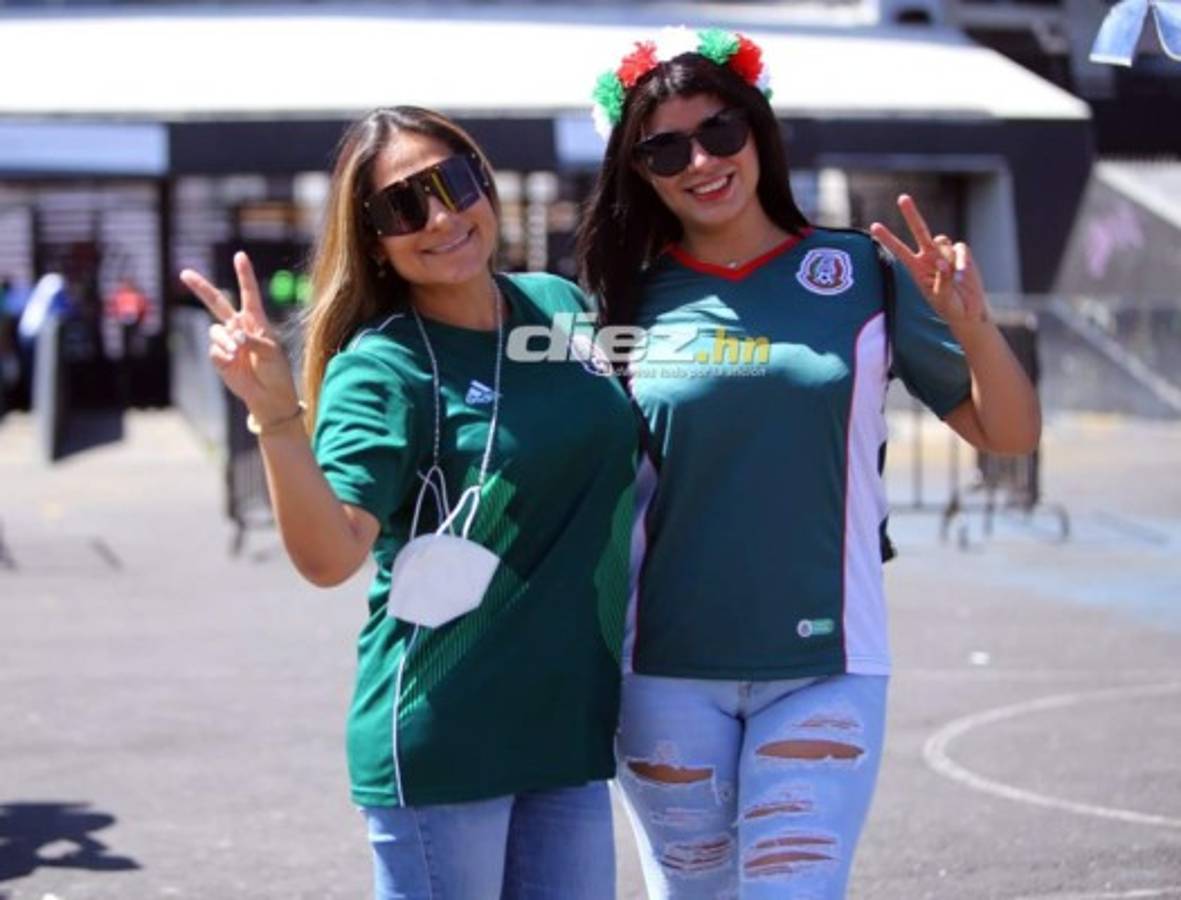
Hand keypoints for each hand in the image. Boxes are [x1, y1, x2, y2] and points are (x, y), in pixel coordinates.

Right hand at [179, 252, 299, 420]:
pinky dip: (223, 355)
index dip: (244, 275)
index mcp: (257, 322)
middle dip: (201, 288)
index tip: (239, 256)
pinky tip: (234, 363)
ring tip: (239, 352)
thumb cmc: (276, 372)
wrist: (268, 396)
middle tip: (185, 273)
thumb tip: (234, 337)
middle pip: (217, 303)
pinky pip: (215, 350)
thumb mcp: (271, 353)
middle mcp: (239, 328)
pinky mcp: (219, 357)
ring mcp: (227, 342)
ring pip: (216, 331)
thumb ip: (253, 341)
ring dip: (226, 340)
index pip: (249, 294)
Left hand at [870, 194, 990, 326]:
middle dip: (912, 214)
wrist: (969, 312)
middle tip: (902, 198)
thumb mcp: (943, 299)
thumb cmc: (950, 308)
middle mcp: (929, 258)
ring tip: (955, 277)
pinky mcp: (962, 254)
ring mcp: (946, 254)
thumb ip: (942, 281)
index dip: (888, 238)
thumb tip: (942, 262)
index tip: (874, 226)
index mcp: (917, 269)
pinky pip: (960, 248)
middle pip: (920, 231)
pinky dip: (961, 260)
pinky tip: (962, 274)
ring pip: (942, 240)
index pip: (900, 250)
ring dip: (947, 255)